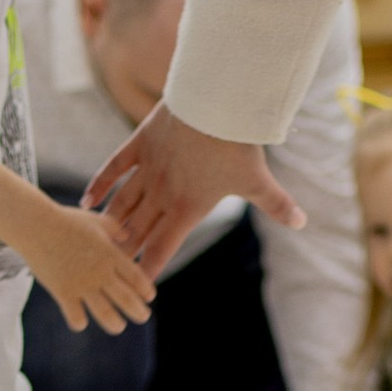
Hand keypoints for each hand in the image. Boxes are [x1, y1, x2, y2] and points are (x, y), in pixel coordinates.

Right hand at [17, 195, 158, 336]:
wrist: (35, 225)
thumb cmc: (65, 220)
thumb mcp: (95, 220)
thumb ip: (114, 228)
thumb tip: (128, 234)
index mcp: (111, 254)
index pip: (137, 278)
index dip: (145, 290)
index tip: (148, 297)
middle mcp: (100, 272)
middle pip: (127, 299)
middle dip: (138, 312)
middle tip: (143, 317)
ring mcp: (82, 284)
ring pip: (106, 314)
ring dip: (115, 324)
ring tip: (118, 327)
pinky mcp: (63, 292)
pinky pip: (76, 316)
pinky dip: (79, 322)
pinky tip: (80, 321)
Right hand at [86, 107, 302, 275]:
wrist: (215, 102)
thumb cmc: (237, 143)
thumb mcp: (259, 179)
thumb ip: (278, 205)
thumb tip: (303, 222)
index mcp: (188, 208)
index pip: (163, 248)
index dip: (150, 269)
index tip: (139, 288)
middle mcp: (163, 194)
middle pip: (138, 231)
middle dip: (124, 253)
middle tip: (109, 271)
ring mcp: (148, 169)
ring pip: (123, 204)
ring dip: (111, 225)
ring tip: (99, 243)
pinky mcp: (140, 145)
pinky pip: (114, 169)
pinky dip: (99, 186)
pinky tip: (88, 203)